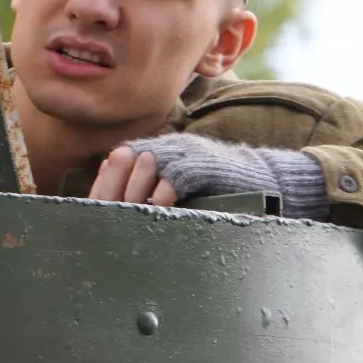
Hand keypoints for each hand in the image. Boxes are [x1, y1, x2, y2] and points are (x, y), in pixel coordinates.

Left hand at [87, 133, 332, 219]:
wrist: (264, 178)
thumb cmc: (219, 186)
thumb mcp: (182, 179)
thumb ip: (153, 183)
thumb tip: (119, 198)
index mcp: (161, 148)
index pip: (121, 157)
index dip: (107, 179)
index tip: (98, 202)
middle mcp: (170, 146)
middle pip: (127, 160)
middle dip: (115, 187)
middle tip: (108, 215)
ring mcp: (186, 153)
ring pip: (145, 167)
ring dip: (134, 192)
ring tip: (129, 217)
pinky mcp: (202, 165)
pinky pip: (174, 177)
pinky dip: (162, 195)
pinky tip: (159, 212)